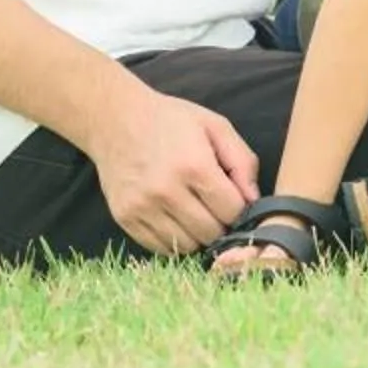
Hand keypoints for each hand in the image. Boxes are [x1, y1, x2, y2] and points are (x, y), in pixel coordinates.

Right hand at [94, 87, 259, 255]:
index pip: (232, 212)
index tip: (231, 199)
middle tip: (212, 206)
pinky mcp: (125, 217)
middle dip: (219, 223)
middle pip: (211, 233)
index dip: (238, 208)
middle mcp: (166, 190)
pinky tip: (173, 217)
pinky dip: (173, 239)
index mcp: (193, 165)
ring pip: (187, 245)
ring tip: (193, 211)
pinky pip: (160, 248)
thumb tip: (253, 200)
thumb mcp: (214, 126)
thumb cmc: (170, 121)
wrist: (115, 119)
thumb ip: (243, 161)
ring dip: (197, 234)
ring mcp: (143, 206)